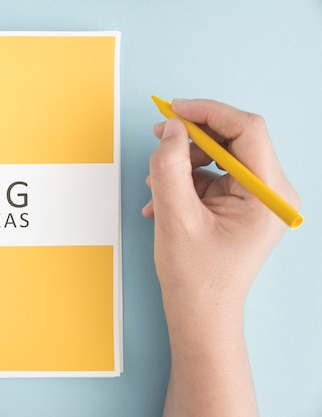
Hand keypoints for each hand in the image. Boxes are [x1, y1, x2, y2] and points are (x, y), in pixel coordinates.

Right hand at [143, 99, 299, 304]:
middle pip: (235, 140)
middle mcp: (271, 193)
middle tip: (160, 135)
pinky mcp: (242, 205)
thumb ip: (170, 166)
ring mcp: (258, 199)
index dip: (208, 113)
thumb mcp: (174, 216)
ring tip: (155, 184)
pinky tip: (161, 200)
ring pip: (221, 156)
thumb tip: (171, 130)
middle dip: (193, 137)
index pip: (247, 130)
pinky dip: (186, 181)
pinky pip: (215, 176)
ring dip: (185, 162)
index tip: (174, 110)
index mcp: (268, 195)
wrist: (200, 312)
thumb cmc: (194, 276)